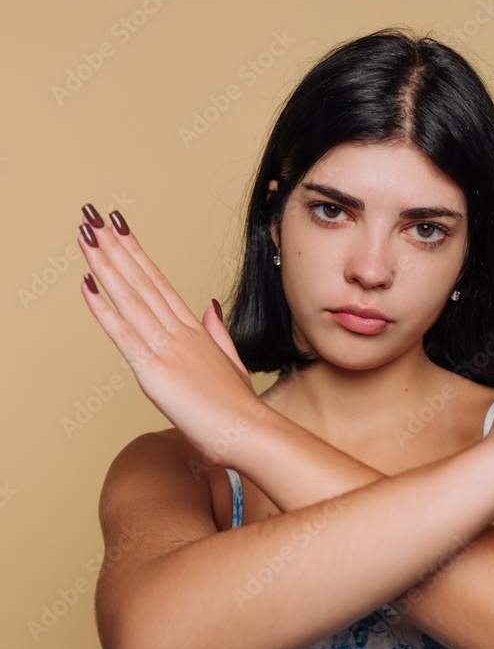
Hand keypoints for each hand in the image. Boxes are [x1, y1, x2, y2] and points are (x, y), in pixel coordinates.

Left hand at [77, 204, 264, 466]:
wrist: (251, 432)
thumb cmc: (241, 411)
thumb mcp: (232, 364)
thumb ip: (217, 333)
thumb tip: (208, 306)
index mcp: (195, 332)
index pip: (159, 284)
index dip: (138, 254)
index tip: (121, 230)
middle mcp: (180, 333)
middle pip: (142, 281)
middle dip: (116, 247)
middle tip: (94, 216)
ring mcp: (167, 349)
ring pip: (130, 298)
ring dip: (106, 264)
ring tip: (87, 234)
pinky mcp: (154, 371)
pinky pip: (123, 334)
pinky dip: (103, 309)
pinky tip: (87, 285)